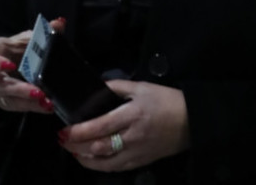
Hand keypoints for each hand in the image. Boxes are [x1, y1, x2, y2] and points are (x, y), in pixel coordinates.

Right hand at [0, 18, 65, 115]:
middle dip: (19, 90)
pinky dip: (33, 108)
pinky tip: (47, 107)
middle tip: (38, 92)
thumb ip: (44, 31)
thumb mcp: (28, 37)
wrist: (14, 60)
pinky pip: (17, 108)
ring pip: (8, 100)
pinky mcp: (6, 102)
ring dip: (28, 103)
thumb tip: (60, 23)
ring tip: (47, 103)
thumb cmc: (18, 47)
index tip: (11, 65)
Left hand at [58, 80, 189, 171]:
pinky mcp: (143, 160)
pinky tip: (91, 161)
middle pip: (100, 146)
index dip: (80, 131)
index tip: (64, 130)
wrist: (193, 121)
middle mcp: (133, 136)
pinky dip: (102, 166)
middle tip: (62, 140)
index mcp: (132, 115)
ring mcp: (138, 151)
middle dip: (78, 145)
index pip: (100, 126)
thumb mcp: (141, 87)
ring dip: (86, 159)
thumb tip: (97, 88)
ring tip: (73, 152)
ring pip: (107, 162)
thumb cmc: (166, 100)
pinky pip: (119, 167)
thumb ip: (116, 87)